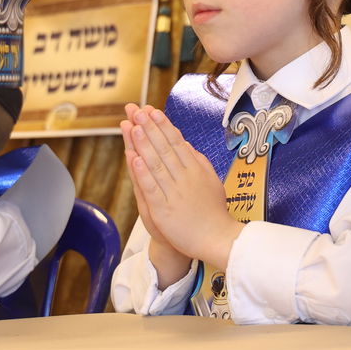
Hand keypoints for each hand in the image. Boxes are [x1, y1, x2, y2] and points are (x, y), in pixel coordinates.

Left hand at [126, 106, 240, 270]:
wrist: (217, 239)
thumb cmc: (213, 211)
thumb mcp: (211, 180)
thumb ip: (198, 162)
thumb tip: (186, 144)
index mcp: (196, 169)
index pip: (177, 143)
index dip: (163, 126)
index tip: (153, 111)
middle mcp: (186, 177)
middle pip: (165, 149)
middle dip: (150, 128)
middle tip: (138, 111)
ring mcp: (175, 193)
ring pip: (156, 164)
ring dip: (144, 144)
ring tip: (133, 127)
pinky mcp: (164, 209)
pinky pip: (152, 188)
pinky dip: (142, 173)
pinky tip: (134, 158)